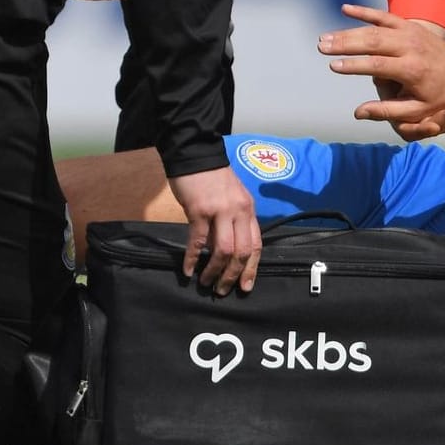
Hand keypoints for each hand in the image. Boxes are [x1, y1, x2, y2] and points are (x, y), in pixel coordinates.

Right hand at [168, 166, 258, 295]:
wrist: (195, 153)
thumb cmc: (213, 177)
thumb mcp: (232, 198)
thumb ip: (234, 220)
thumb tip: (228, 249)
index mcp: (249, 210)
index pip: (256, 245)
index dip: (251, 269)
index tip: (245, 287)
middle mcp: (238, 212)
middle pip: (241, 252)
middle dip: (232, 276)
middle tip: (222, 290)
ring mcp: (219, 211)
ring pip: (223, 250)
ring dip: (214, 271)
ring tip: (206, 283)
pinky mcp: (199, 210)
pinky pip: (198, 240)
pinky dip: (192, 258)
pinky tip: (188, 270)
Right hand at [318, 4, 444, 135]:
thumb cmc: (441, 97)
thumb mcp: (419, 112)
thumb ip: (387, 111)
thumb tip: (358, 113)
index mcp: (413, 69)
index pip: (378, 65)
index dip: (355, 65)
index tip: (334, 66)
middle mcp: (411, 47)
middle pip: (373, 41)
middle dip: (344, 43)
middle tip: (321, 46)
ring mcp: (411, 33)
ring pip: (374, 28)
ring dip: (348, 30)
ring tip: (325, 37)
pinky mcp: (410, 27)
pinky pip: (384, 16)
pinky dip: (365, 11)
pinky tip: (345, 8)